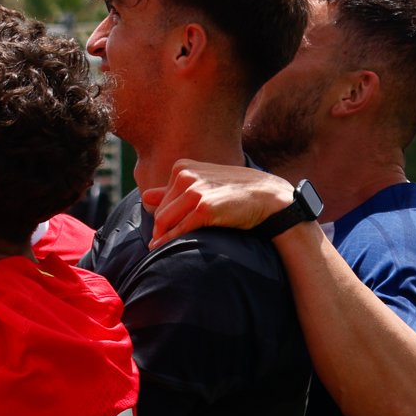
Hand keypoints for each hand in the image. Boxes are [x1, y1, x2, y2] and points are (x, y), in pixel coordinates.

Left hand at [142, 160, 294, 247]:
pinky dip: (168, 240)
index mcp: (182, 167)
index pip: (157, 197)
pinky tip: (161, 248)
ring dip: (161, 236)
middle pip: (159, 209)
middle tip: (158, 242)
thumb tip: (146, 198)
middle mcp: (184, 176)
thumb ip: (174, 189)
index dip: (160, 214)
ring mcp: (194, 191)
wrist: (269, 198)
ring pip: (163, 219)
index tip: (160, 229)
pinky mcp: (204, 208)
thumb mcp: (204, 183)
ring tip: (159, 247)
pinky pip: (179, 228)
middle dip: (159, 227)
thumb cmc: (236, 192)